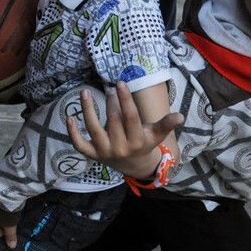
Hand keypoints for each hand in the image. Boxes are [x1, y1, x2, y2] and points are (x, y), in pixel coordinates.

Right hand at [0, 193, 19, 248]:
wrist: (3, 187)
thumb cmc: (6, 210)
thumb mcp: (10, 224)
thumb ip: (10, 235)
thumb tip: (11, 246)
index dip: (4, 233)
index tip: (12, 230)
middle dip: (1, 221)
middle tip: (12, 220)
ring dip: (0, 210)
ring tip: (11, 209)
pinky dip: (0, 201)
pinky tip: (8, 199)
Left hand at [65, 83, 182, 180]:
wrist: (134, 167)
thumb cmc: (145, 144)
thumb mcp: (156, 135)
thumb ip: (166, 124)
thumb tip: (180, 116)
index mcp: (137, 141)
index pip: (130, 117)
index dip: (125, 99)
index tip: (120, 83)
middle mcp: (120, 147)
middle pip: (113, 120)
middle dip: (111, 101)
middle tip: (110, 87)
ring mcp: (105, 152)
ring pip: (93, 129)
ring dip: (87, 110)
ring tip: (85, 92)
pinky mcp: (93, 154)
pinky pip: (80, 144)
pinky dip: (73, 132)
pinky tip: (69, 117)